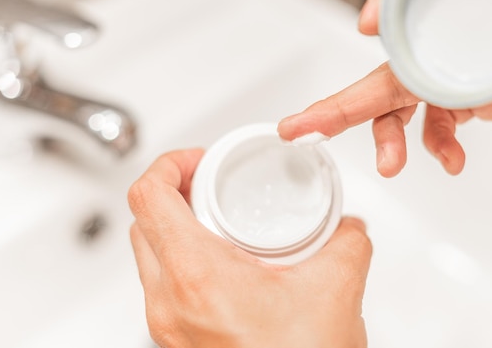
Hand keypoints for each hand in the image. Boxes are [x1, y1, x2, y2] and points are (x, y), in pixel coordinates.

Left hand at [128, 149, 371, 347]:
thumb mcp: (336, 289)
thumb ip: (347, 240)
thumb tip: (348, 224)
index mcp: (197, 277)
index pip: (148, 196)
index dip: (169, 163)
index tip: (200, 160)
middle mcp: (168, 302)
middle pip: (143, 220)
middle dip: (176, 191)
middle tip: (213, 184)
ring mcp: (166, 324)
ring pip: (149, 252)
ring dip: (178, 225)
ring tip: (221, 219)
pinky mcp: (175, 338)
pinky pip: (163, 282)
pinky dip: (184, 258)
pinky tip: (224, 261)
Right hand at [278, 0, 491, 176]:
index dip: (393, 2)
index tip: (369, 23)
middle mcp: (479, 43)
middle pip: (400, 63)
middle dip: (350, 97)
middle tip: (306, 124)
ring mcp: (475, 74)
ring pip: (408, 98)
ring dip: (387, 133)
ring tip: (388, 165)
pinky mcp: (482, 101)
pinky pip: (438, 120)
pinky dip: (432, 143)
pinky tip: (446, 160)